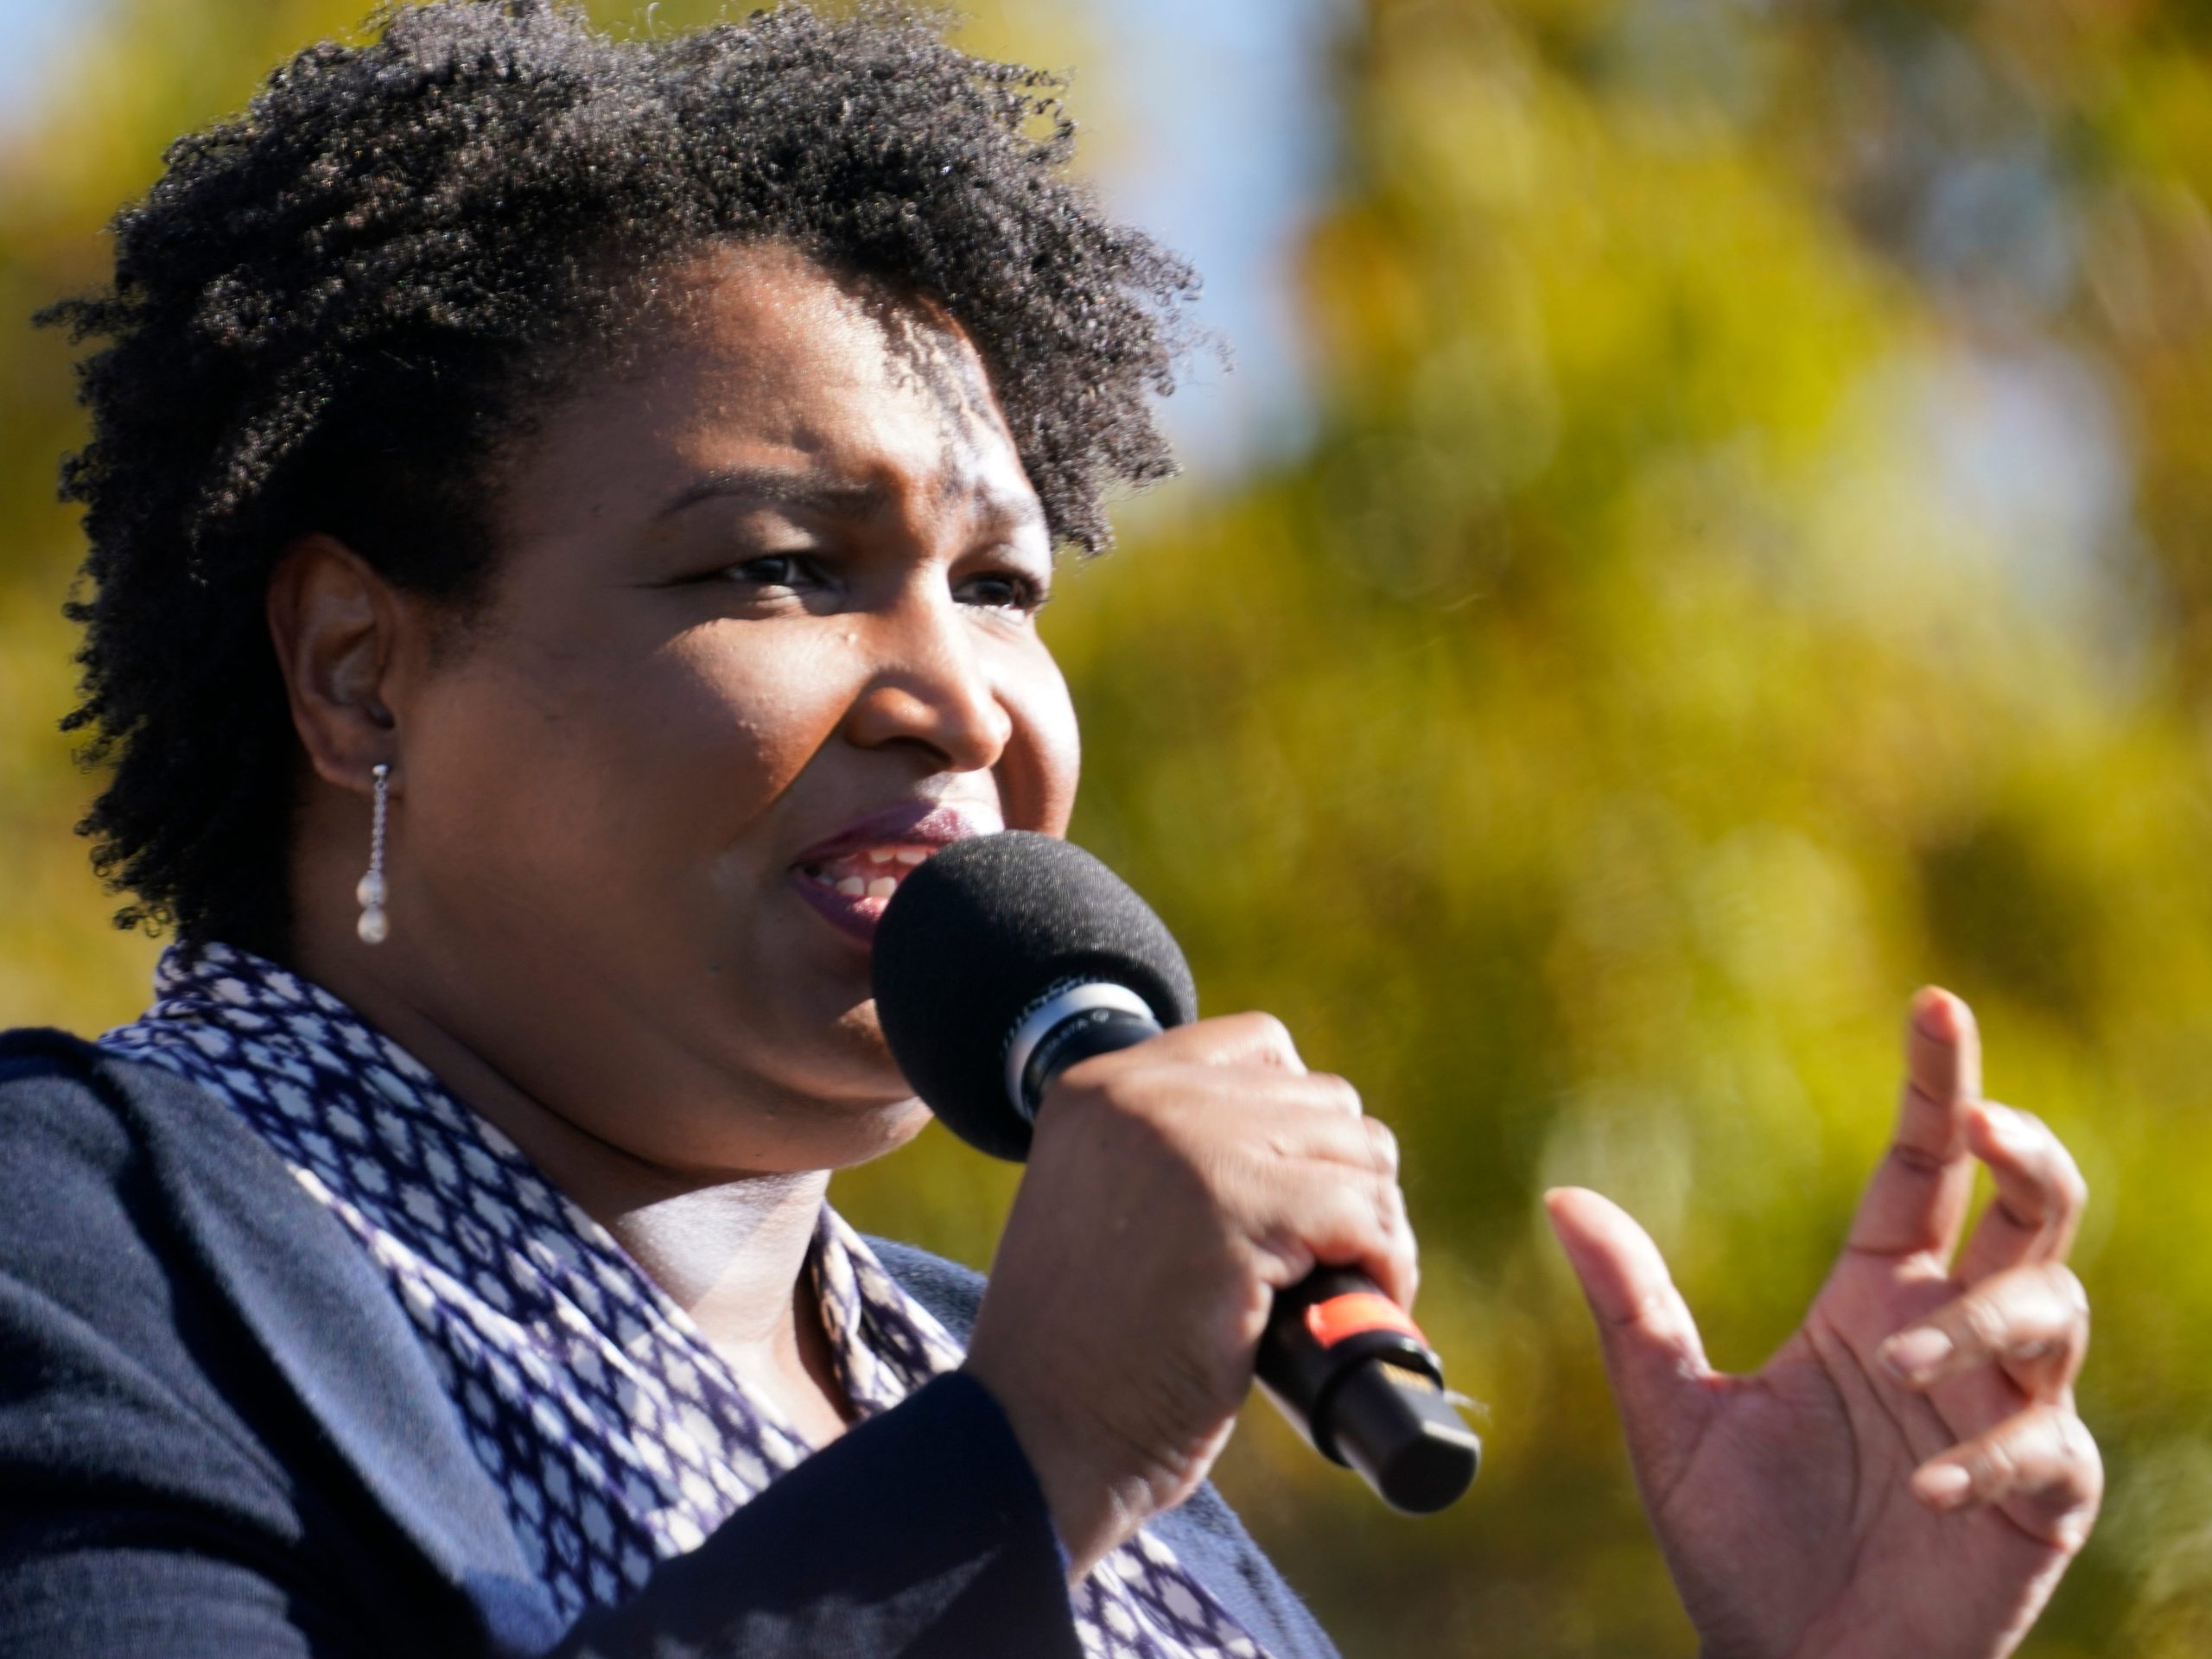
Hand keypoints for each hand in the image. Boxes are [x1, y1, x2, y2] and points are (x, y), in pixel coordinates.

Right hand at [961, 1013, 1412, 1578]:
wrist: (1035, 1437)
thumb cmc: (1078, 1347)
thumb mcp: (1101, 1204)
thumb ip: (1172, 1150)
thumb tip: (1313, 1138)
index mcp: (1100, 1086)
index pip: (1258, 1043)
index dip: (1298, 1119)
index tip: (1294, 1194)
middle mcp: (1142, 1098)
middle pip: (1323, 1100)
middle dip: (1342, 1181)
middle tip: (1325, 1259)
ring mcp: (1190, 1150)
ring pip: (1360, 1151)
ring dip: (1372, 1223)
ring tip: (1342, 1283)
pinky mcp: (1237, 1216)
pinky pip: (1367, 1214)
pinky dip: (1384, 1266)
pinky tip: (1357, 1305)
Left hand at [1548, 988, 2098, 1658]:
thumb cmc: (1740, 1548)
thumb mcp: (1669, 1418)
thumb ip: (1631, 1308)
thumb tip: (1561, 1197)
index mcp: (1870, 1303)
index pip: (1922, 1172)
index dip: (1938, 1087)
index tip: (1934, 1003)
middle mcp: (1948, 1341)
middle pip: (2033, 1214)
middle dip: (2027, 1155)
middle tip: (1984, 1124)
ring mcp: (2005, 1416)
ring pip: (2054, 1313)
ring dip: (1984, 1322)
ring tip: (1893, 1364)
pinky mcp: (2039, 1501)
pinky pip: (2050, 1448)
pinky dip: (1996, 1453)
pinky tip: (1921, 1487)